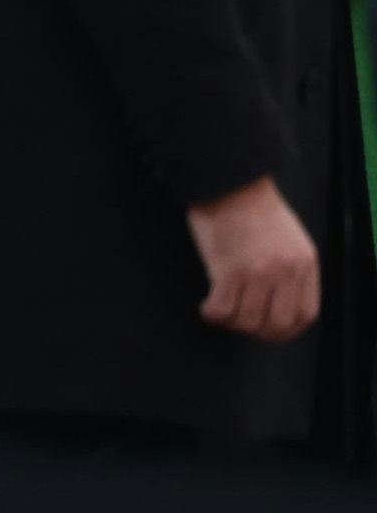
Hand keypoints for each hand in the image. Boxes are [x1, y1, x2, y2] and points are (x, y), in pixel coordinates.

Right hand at [188, 174, 323, 342]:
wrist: (229, 181)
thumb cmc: (252, 206)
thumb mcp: (289, 237)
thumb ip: (290, 267)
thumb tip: (276, 300)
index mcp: (305, 262)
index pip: (305, 314)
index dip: (285, 330)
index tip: (266, 328)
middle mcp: (286, 270)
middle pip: (276, 324)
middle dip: (256, 330)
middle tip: (239, 320)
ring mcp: (259, 271)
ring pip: (247, 321)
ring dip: (231, 322)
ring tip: (220, 308)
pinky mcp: (229, 270)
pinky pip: (222, 310)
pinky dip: (212, 313)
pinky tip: (207, 305)